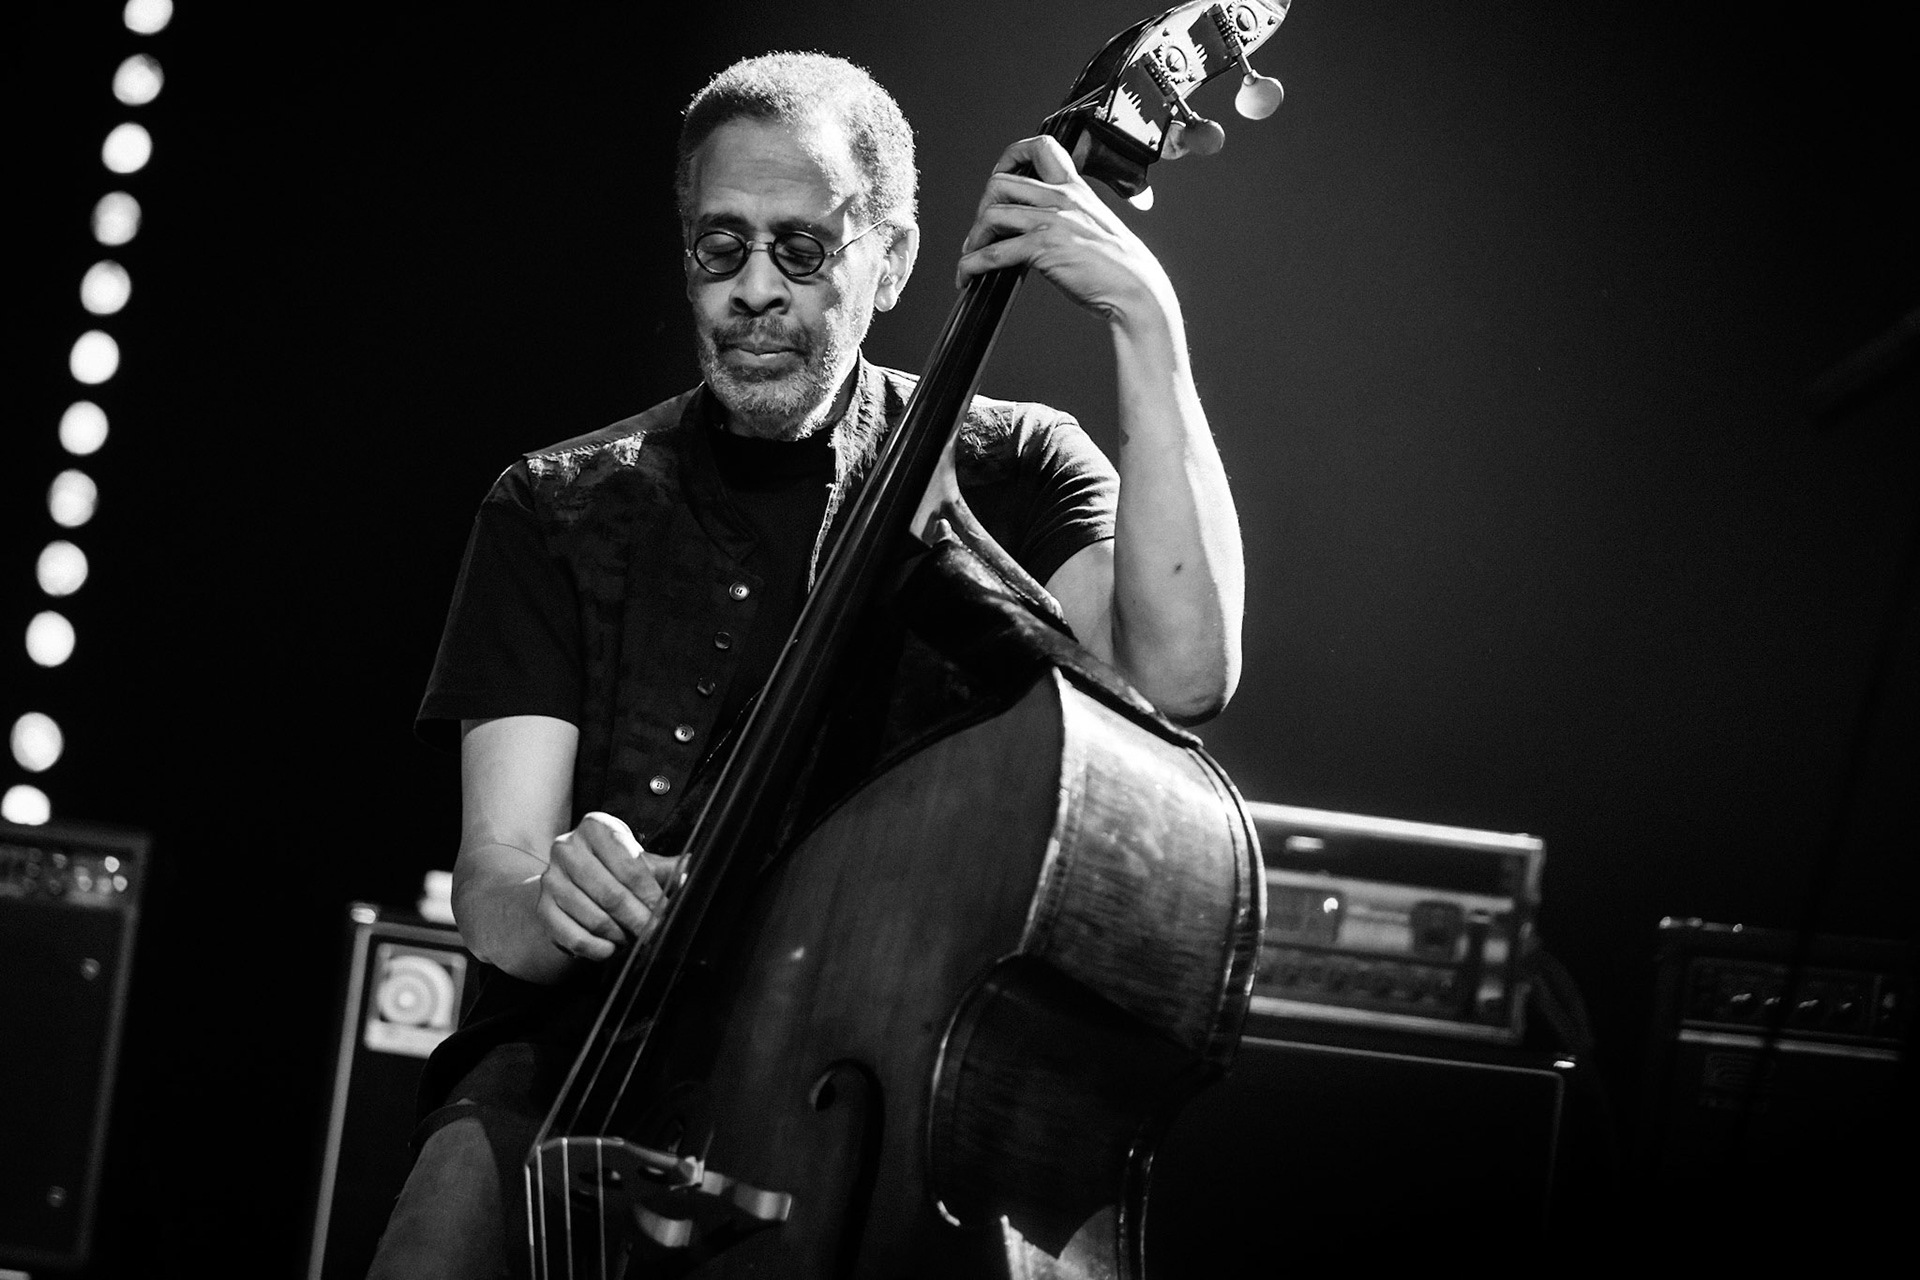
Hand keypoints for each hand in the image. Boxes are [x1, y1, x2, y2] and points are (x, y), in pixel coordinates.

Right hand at [537, 811, 682, 961]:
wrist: (570, 879)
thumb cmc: (611, 867)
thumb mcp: (638, 860)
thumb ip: (665, 867)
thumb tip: (691, 868)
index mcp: (596, 827)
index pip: (629, 866)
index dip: (651, 894)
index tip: (664, 913)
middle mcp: (568, 848)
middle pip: (611, 894)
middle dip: (638, 919)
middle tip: (653, 934)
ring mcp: (551, 878)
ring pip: (593, 917)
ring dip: (619, 935)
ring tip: (632, 939)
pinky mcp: (542, 906)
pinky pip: (571, 935)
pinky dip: (595, 948)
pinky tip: (610, 949)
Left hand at [956, 135, 1173, 325]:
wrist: (1136, 290)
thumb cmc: (1118, 267)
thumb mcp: (1094, 227)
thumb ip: (1068, 218)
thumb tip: (1034, 230)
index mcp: (1076, 188)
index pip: (1042, 147)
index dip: (1011, 156)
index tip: (999, 176)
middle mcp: (1062, 197)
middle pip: (1001, 183)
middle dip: (982, 208)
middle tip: (982, 232)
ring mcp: (1053, 221)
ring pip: (992, 214)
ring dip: (975, 238)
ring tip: (972, 257)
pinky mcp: (1044, 247)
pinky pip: (994, 252)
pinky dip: (973, 265)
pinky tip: (968, 276)